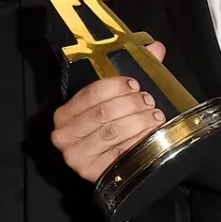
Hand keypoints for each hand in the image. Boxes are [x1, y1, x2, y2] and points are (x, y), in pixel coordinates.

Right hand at [50, 43, 168, 182]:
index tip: (135, 84)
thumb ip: (133, 75)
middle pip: (102, 112)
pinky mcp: (91, 172)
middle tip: (149, 102)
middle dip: (131, 104)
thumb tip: (156, 48)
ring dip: (138, 122)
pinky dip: (138, 141)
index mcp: (65, 112)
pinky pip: (119, 153)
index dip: (116, 86)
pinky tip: (151, 134)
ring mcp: (76, 155)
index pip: (90, 92)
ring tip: (154, 116)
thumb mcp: (115, 102)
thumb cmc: (111, 130)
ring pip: (112, 132)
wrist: (114, 169)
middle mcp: (64, 134)